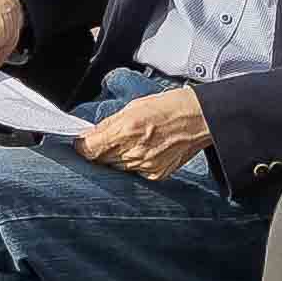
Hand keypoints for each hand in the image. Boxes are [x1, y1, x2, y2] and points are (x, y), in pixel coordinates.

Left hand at [82, 85, 214, 178]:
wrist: (199, 119)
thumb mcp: (133, 106)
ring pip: (116, 168)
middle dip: (100, 151)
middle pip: (101, 161)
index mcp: (127, 130)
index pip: (89, 149)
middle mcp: (135, 151)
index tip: (82, 142)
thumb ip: (109, 123)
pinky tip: (144, 150)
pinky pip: (134, 173)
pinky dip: (133, 164)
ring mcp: (146, 165)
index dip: (82, 146)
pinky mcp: (156, 175)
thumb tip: (89, 134)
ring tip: (131, 143)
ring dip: (116, 158)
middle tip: (109, 140)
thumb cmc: (169, 106)